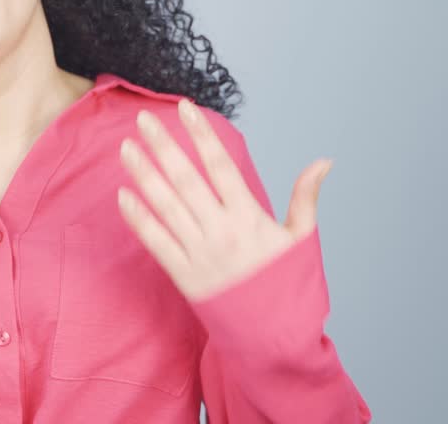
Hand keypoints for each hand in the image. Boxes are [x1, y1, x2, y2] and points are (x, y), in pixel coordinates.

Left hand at [116, 98, 332, 301]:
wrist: (276, 338)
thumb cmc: (290, 286)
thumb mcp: (302, 239)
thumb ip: (306, 197)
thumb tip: (324, 161)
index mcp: (251, 218)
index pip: (221, 166)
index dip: (202, 135)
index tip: (184, 108)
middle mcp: (222, 232)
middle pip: (187, 180)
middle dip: (163, 147)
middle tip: (142, 119)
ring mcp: (201, 254)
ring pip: (167, 207)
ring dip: (144, 175)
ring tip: (126, 148)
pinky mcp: (185, 276)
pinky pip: (157, 243)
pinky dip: (139, 219)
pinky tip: (122, 195)